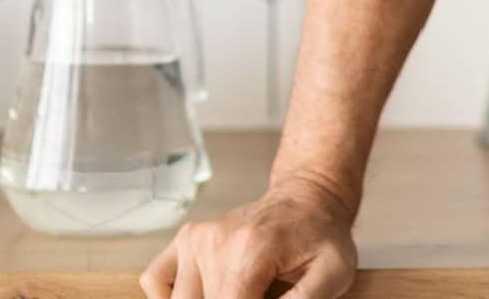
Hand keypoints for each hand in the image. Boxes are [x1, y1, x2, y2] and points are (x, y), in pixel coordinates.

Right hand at [140, 176, 359, 298]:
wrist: (307, 199)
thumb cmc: (321, 236)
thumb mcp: (334, 272)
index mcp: (252, 250)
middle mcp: (215, 242)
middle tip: (261, 292)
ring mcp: (196, 239)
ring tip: (243, 291)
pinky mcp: (186, 239)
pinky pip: (155, 281)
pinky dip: (170, 296)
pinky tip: (204, 293)